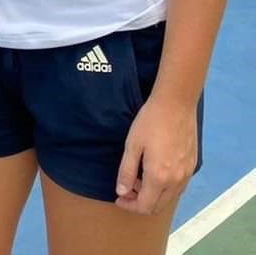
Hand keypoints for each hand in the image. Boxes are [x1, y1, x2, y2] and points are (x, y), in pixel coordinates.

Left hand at [115, 93, 197, 214]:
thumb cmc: (149, 122)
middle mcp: (176, 182)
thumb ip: (126, 171)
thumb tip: (122, 192)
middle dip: (140, 202)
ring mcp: (187, 175)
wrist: (175, 105)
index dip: (130, 206)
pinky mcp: (192, 166)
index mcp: (159, 178)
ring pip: (170, 198)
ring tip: (138, 178)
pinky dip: (165, 188)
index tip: (119, 198)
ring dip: (153, 195)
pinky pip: (178, 187)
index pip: (145, 206)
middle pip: (158, 206)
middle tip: (127, 188)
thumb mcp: (132, 145)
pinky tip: (154, 172)